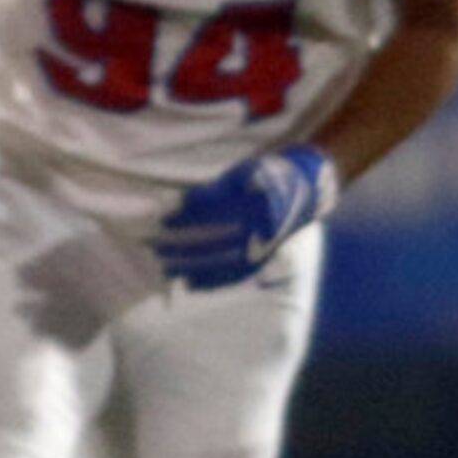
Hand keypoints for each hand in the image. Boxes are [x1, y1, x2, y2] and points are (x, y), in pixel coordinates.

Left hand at [153, 145, 337, 289]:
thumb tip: (181, 204)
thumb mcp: (242, 173)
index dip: (184, 216)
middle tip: (154, 247)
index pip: (212, 212)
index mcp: (255, 202)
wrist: (304, 191)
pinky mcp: (262, 259)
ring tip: (165, 269)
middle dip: (180, 246)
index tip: (161, 219)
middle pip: (212, 241)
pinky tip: (189, 284)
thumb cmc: (265, 177)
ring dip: (190, 267)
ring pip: (221, 262)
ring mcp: (262, 246)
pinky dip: (211, 282)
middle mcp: (259, 228)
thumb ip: (214, 190)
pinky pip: (235, 275)